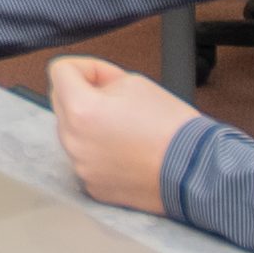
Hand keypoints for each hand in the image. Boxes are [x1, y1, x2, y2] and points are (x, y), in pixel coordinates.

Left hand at [45, 57, 195, 214]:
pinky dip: (99, 151)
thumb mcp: (134, 82)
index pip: (59, 71)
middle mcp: (73, 141)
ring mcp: (81, 166)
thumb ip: (101, 79)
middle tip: (118, 100)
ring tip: (125, 128)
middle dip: (85, 94)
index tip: (101, 75)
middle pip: (61, 101)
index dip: (85, 66)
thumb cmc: (171, 128)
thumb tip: (89, 85)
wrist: (194, 170)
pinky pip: (86, 158)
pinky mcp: (93, 185)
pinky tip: (126, 150)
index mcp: (81, 110)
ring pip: (72, 132)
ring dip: (90, 124)